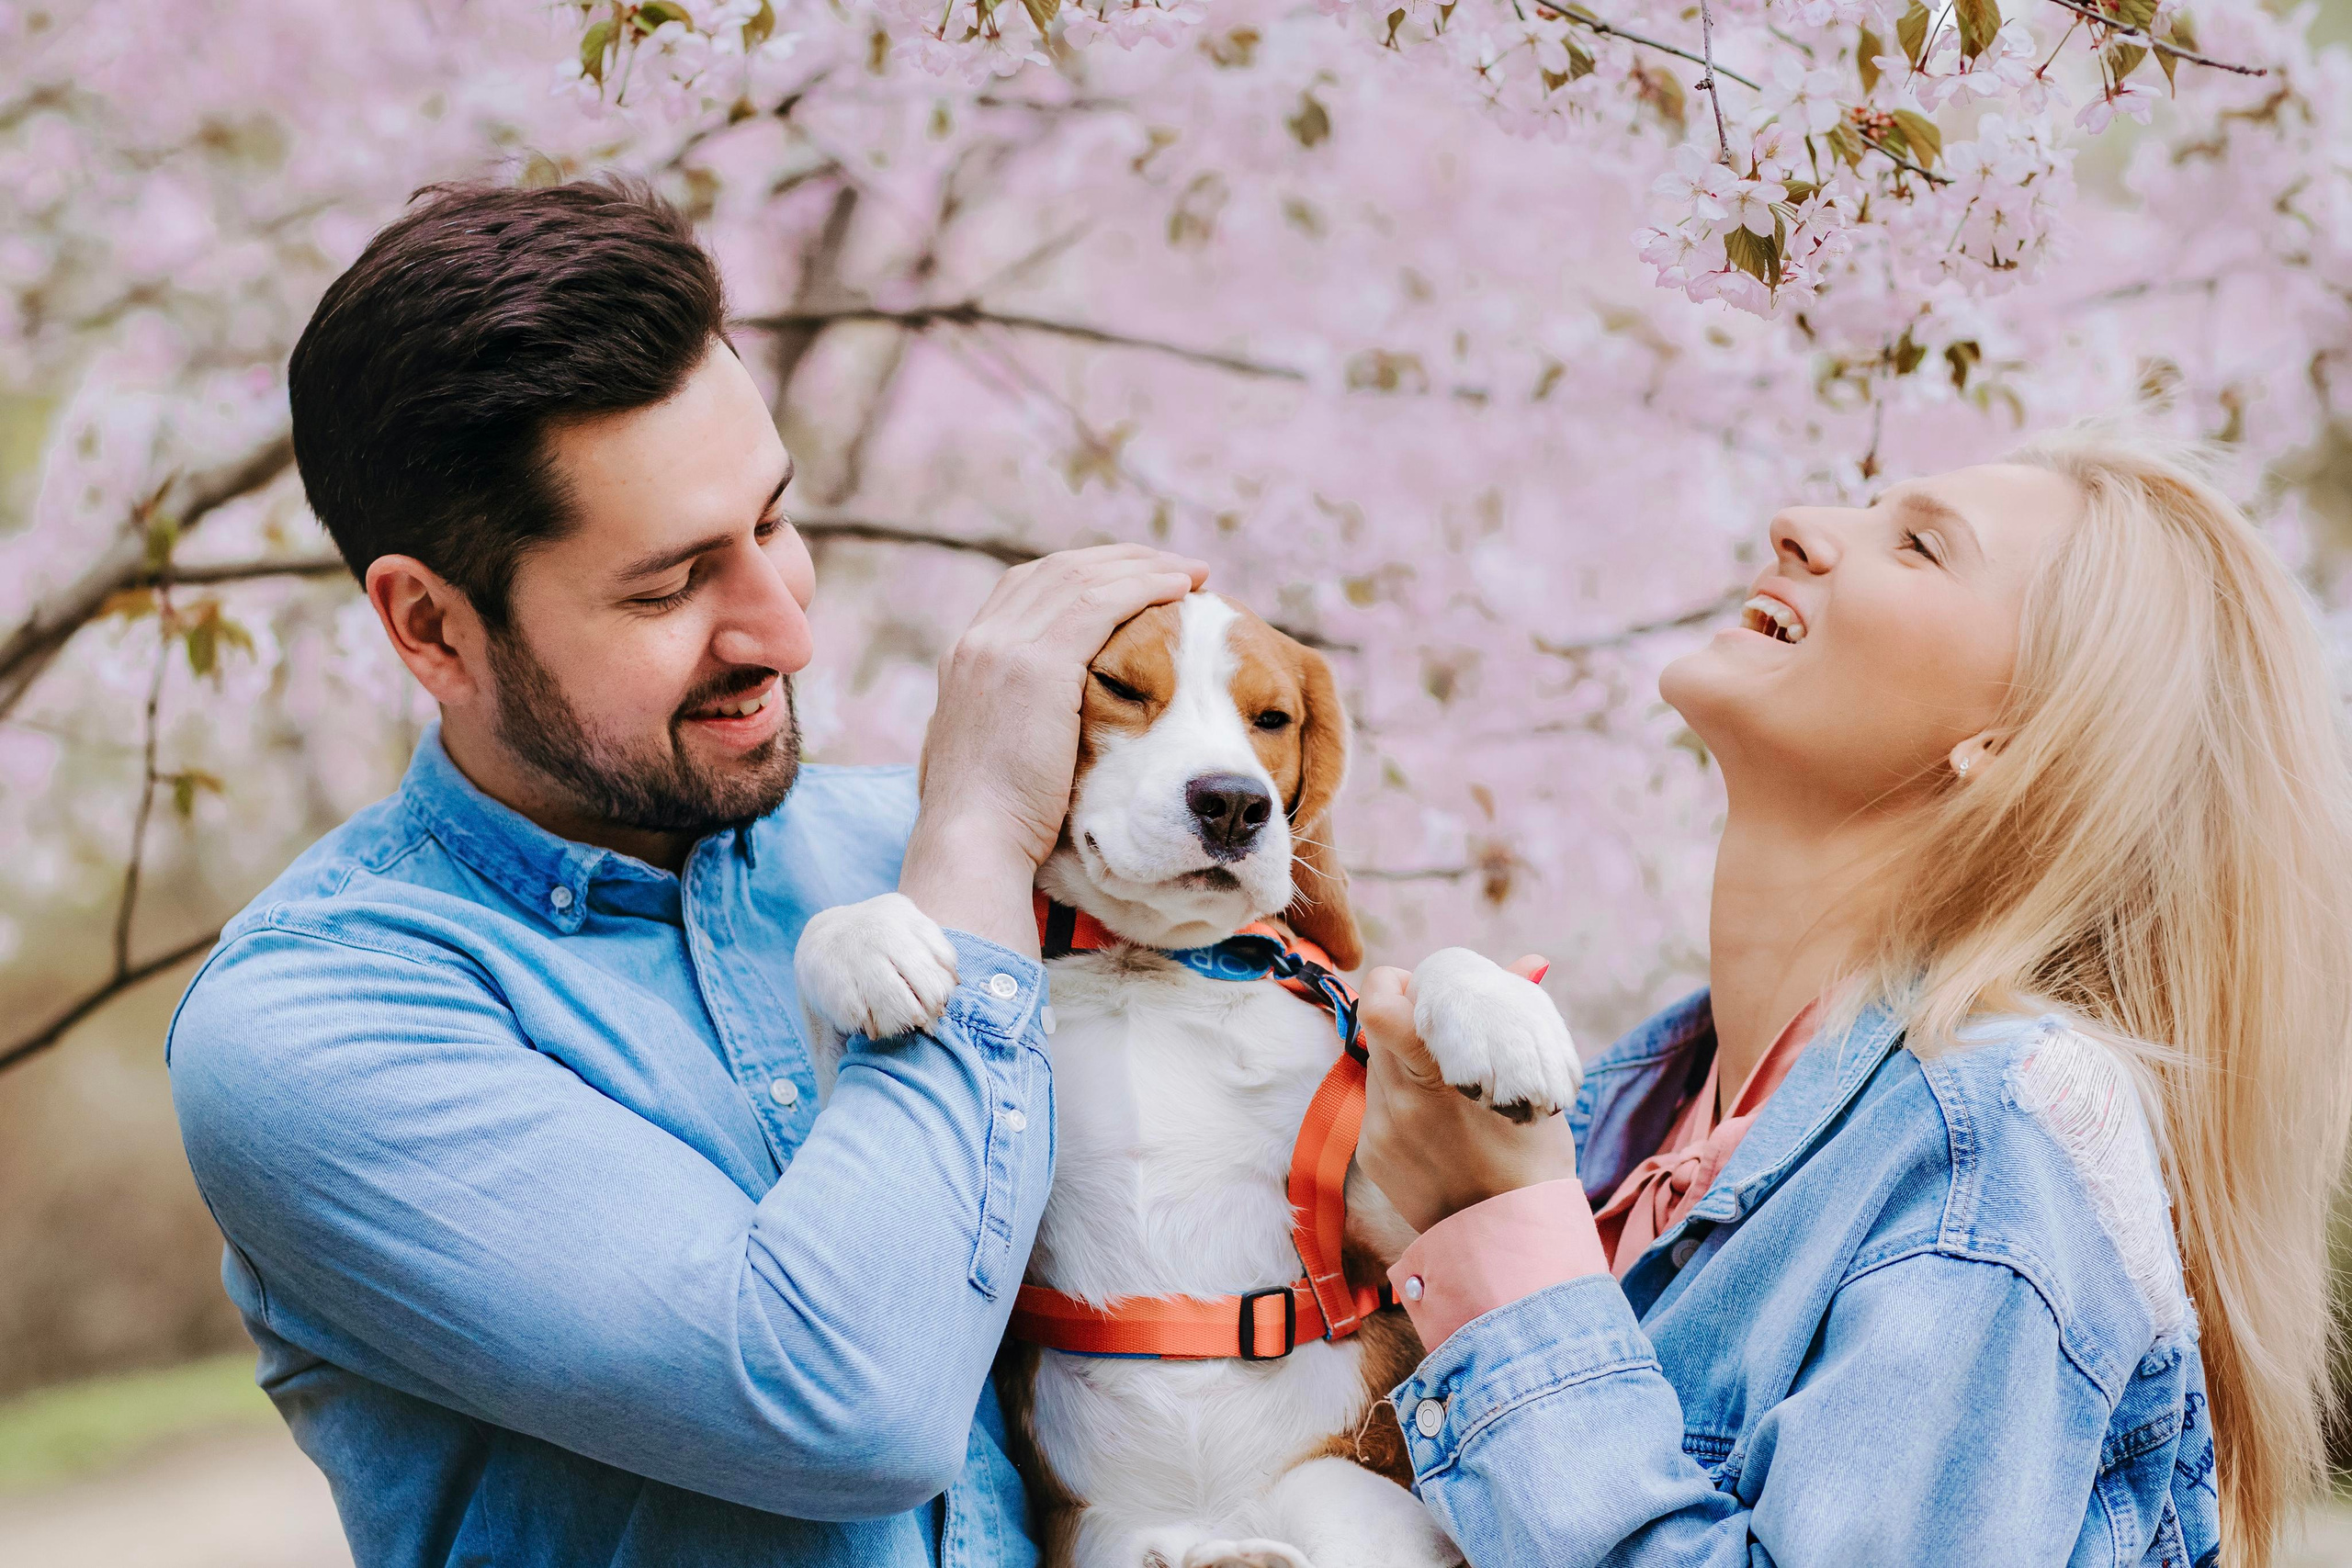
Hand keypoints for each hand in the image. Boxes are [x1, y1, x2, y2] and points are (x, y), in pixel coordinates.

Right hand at [899, 544, 1208, 951]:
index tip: (1128, 583)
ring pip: (1082, 578)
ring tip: (1191, 573)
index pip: (1026, 588)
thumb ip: (1005, 722)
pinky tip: (1181, 589)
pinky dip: (1143, 587)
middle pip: (1055, 570)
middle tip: (1170, 567)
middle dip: (1119, 562)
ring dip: (1143, 568)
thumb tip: (1029, 726)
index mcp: (965, 657)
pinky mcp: (1037, 664)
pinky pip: (1101, 603)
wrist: (973, 842)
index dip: (1082, 577)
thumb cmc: (990, 823)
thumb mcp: (989, 754)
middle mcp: (979, 640)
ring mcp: (1003, 647)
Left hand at [1356, 956, 1581, 1233]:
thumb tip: (1530, 962)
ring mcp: (1378, 1131)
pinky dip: (1403, 1097)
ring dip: (1405, 1058)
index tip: (1422, 989)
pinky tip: (1440, 1118)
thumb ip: (1517, 1018)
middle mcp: (1395, 1103)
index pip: (1380, 1007)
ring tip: (1450, 1077)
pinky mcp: (1372, 1155)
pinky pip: (1379, 1104)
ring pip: (1378, 1065)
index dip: (1395, 984)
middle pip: (1378, 1028)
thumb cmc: (1532, 1162)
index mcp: (1434, 1079)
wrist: (1509, 1245)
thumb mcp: (1532, 1085)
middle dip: (1408, 1018)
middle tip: (1447, 1028)